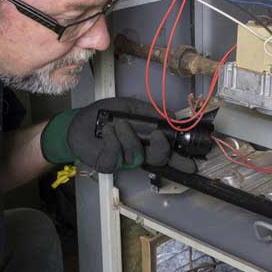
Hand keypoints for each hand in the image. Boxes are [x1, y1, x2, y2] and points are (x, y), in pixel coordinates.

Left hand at [41, 97, 196, 173]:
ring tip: (117, 124)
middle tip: (158, 135)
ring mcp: (123, 161)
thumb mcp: (130, 107)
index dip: (181, 160)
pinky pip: (116, 156)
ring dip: (128, 136)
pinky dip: (112, 140)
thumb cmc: (105, 115)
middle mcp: (138, 153)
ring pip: (136, 155)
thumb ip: (151, 112)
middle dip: (161, 148)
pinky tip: (107, 131)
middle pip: (158, 159)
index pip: (167, 153)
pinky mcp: (107, 164)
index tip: (193, 164)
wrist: (79, 121)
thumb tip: (172, 115)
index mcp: (146, 141)